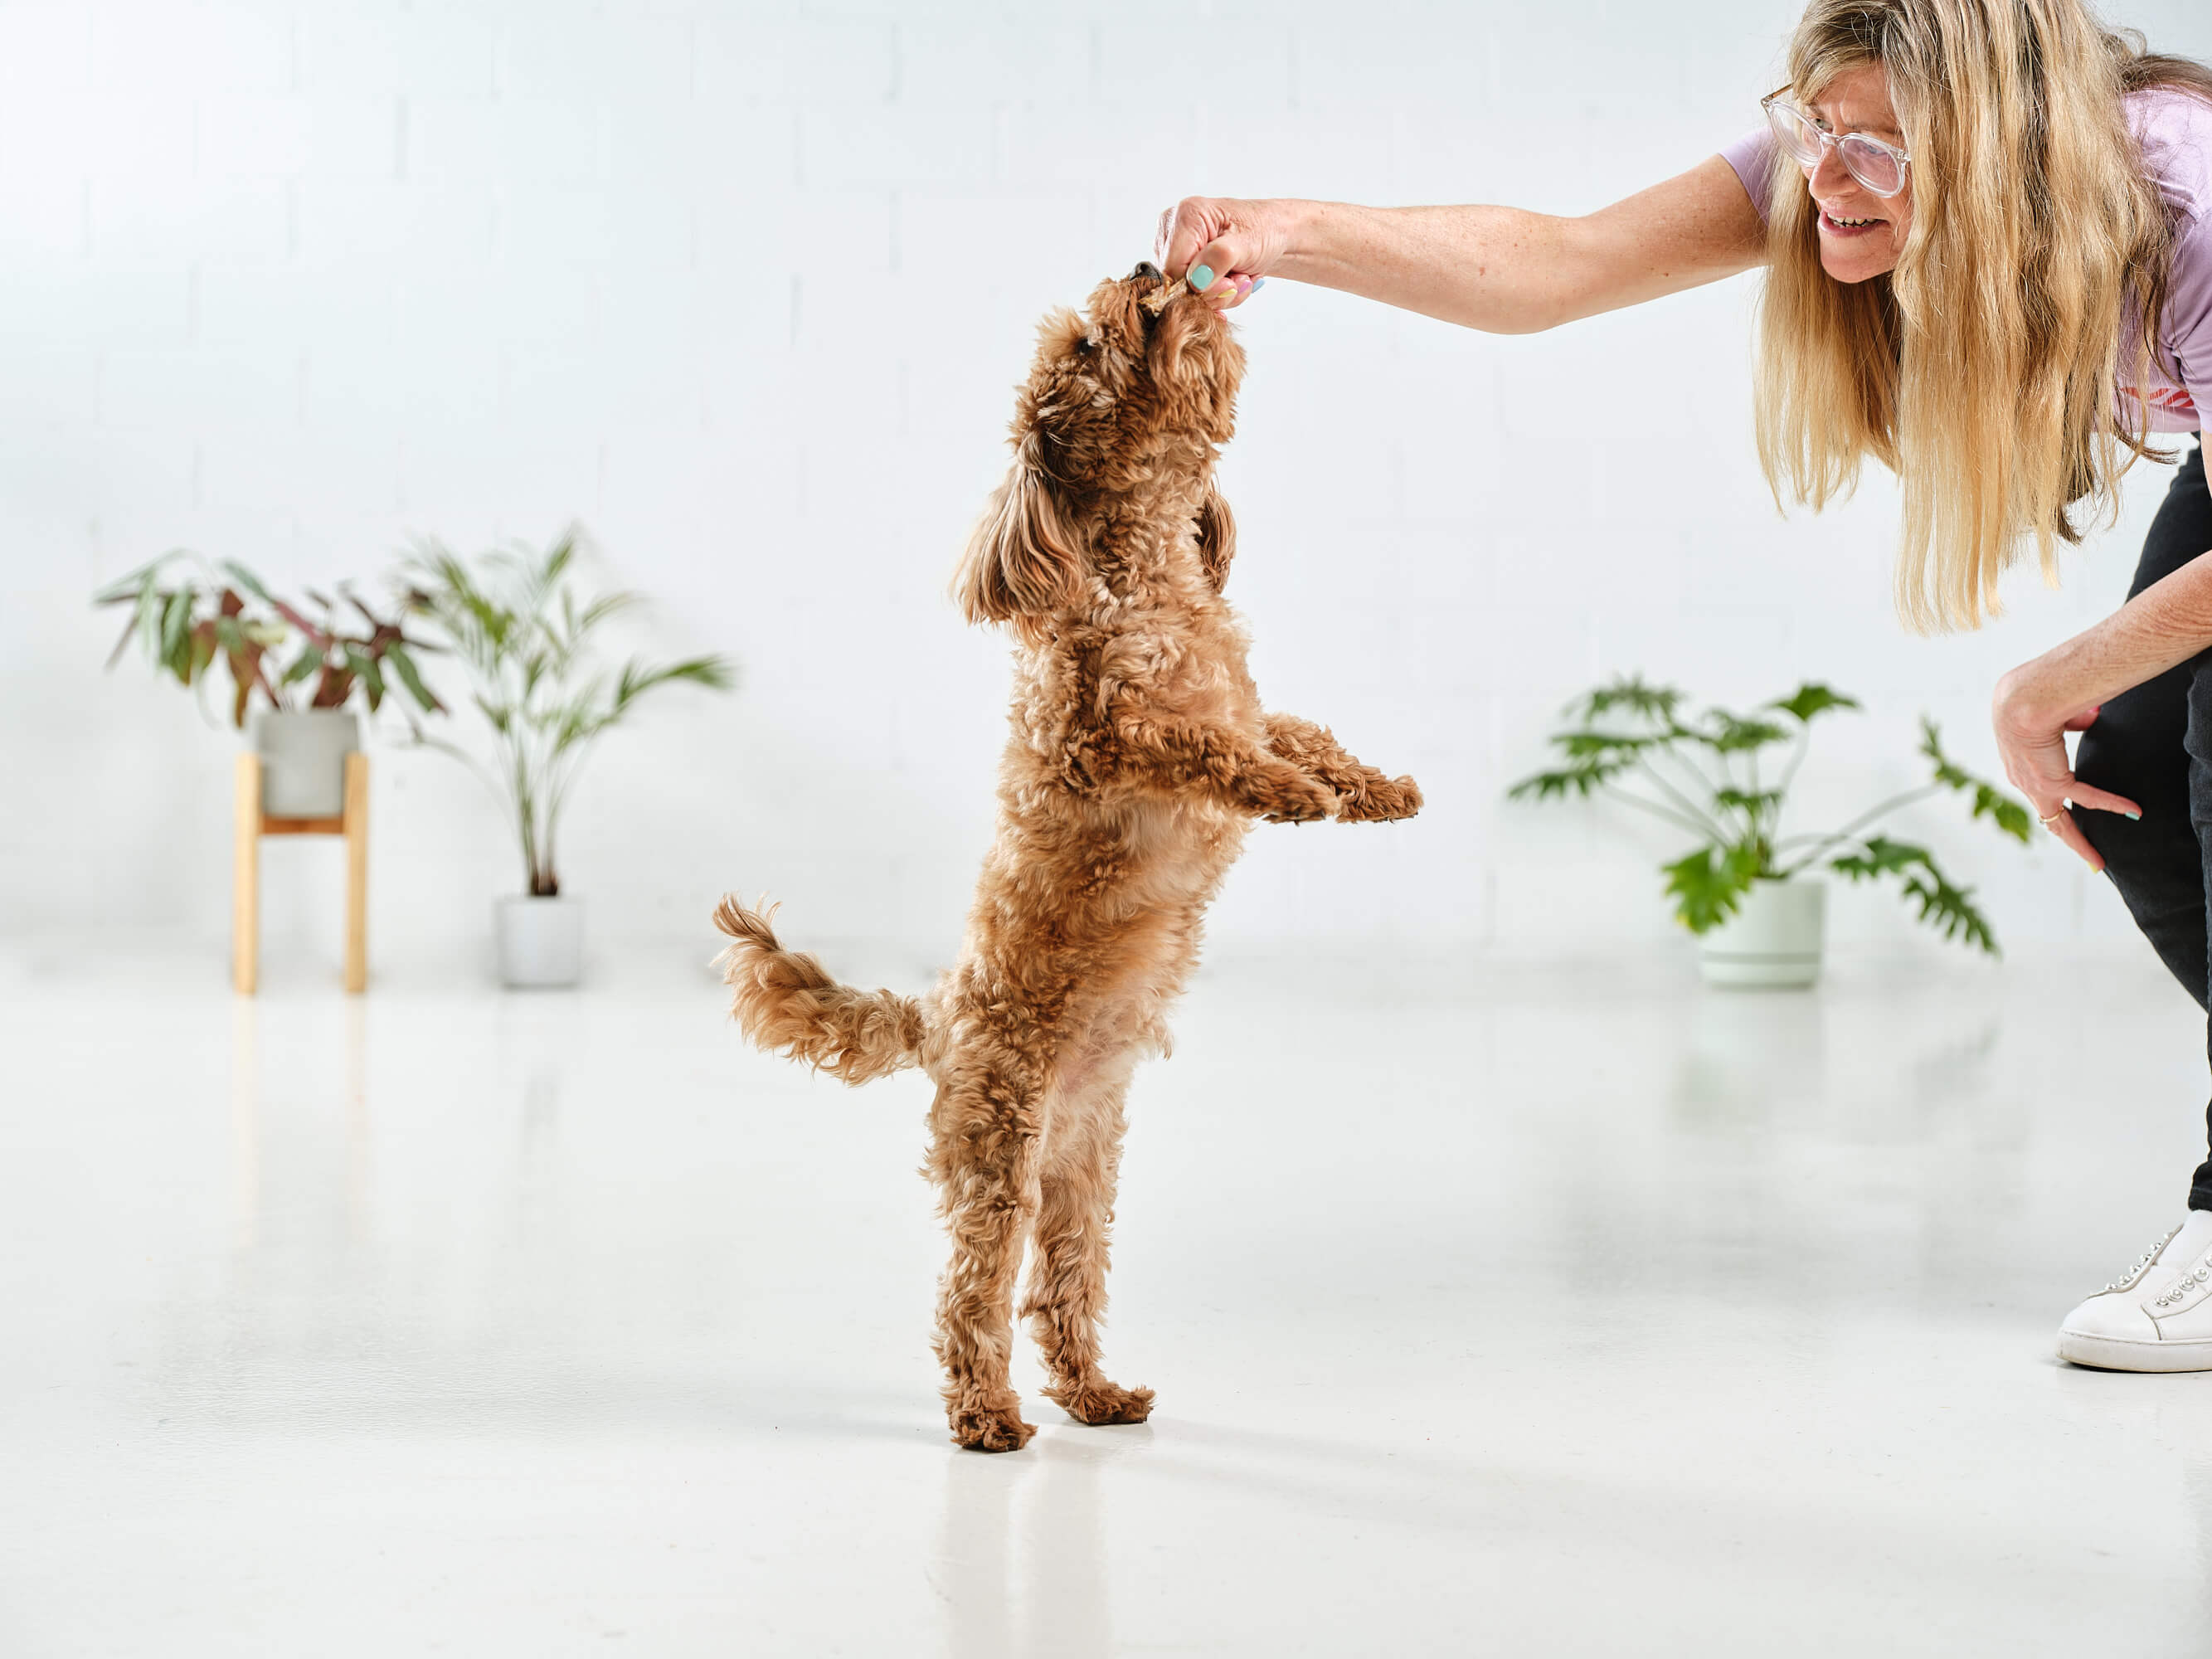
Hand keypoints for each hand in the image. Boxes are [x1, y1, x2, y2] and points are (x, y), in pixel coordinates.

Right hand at [1154, 196, 1296, 308]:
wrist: (1275, 233)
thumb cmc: (1265, 230)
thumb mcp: (1249, 244)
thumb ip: (1220, 259)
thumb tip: (1196, 281)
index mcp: (1186, 215)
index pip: (1172, 268)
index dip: (1199, 287)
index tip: (1231, 284)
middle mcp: (1172, 228)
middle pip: (1176, 281)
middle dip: (1212, 291)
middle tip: (1241, 279)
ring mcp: (1173, 246)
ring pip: (1184, 290)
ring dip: (1218, 294)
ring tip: (1240, 277)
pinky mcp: (1180, 260)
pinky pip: (1189, 291)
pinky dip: (1214, 293)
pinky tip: (1231, 279)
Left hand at [1991, 667, 2140, 870]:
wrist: (2021, 701)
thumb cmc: (2032, 700)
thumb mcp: (2053, 715)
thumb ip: (2072, 721)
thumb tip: (2090, 714)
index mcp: (2021, 767)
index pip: (2040, 794)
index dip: (2055, 807)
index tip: (2065, 816)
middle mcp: (2025, 782)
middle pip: (2050, 819)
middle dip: (2070, 839)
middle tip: (2087, 859)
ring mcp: (2036, 786)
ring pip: (2061, 822)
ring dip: (2081, 842)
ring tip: (2098, 862)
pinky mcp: (2051, 782)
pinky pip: (2087, 798)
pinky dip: (2112, 803)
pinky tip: (2133, 811)